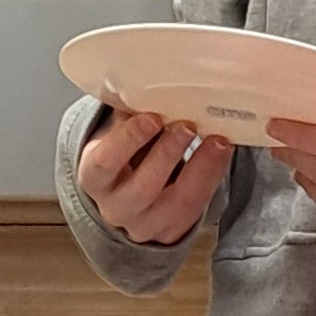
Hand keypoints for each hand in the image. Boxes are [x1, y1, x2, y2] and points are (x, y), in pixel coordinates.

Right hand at [80, 106, 228, 245]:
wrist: (128, 191)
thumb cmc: (124, 154)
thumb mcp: (118, 133)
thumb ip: (129, 114)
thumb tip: (147, 83)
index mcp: (94, 178)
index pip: (106, 162)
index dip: (129, 140)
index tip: (152, 117)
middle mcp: (115, 208)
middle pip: (142, 189)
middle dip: (168, 155)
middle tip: (188, 126)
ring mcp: (144, 225)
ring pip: (175, 204)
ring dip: (199, 169)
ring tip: (216, 140)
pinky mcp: (172, 232)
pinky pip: (196, 209)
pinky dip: (211, 178)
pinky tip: (221, 154)